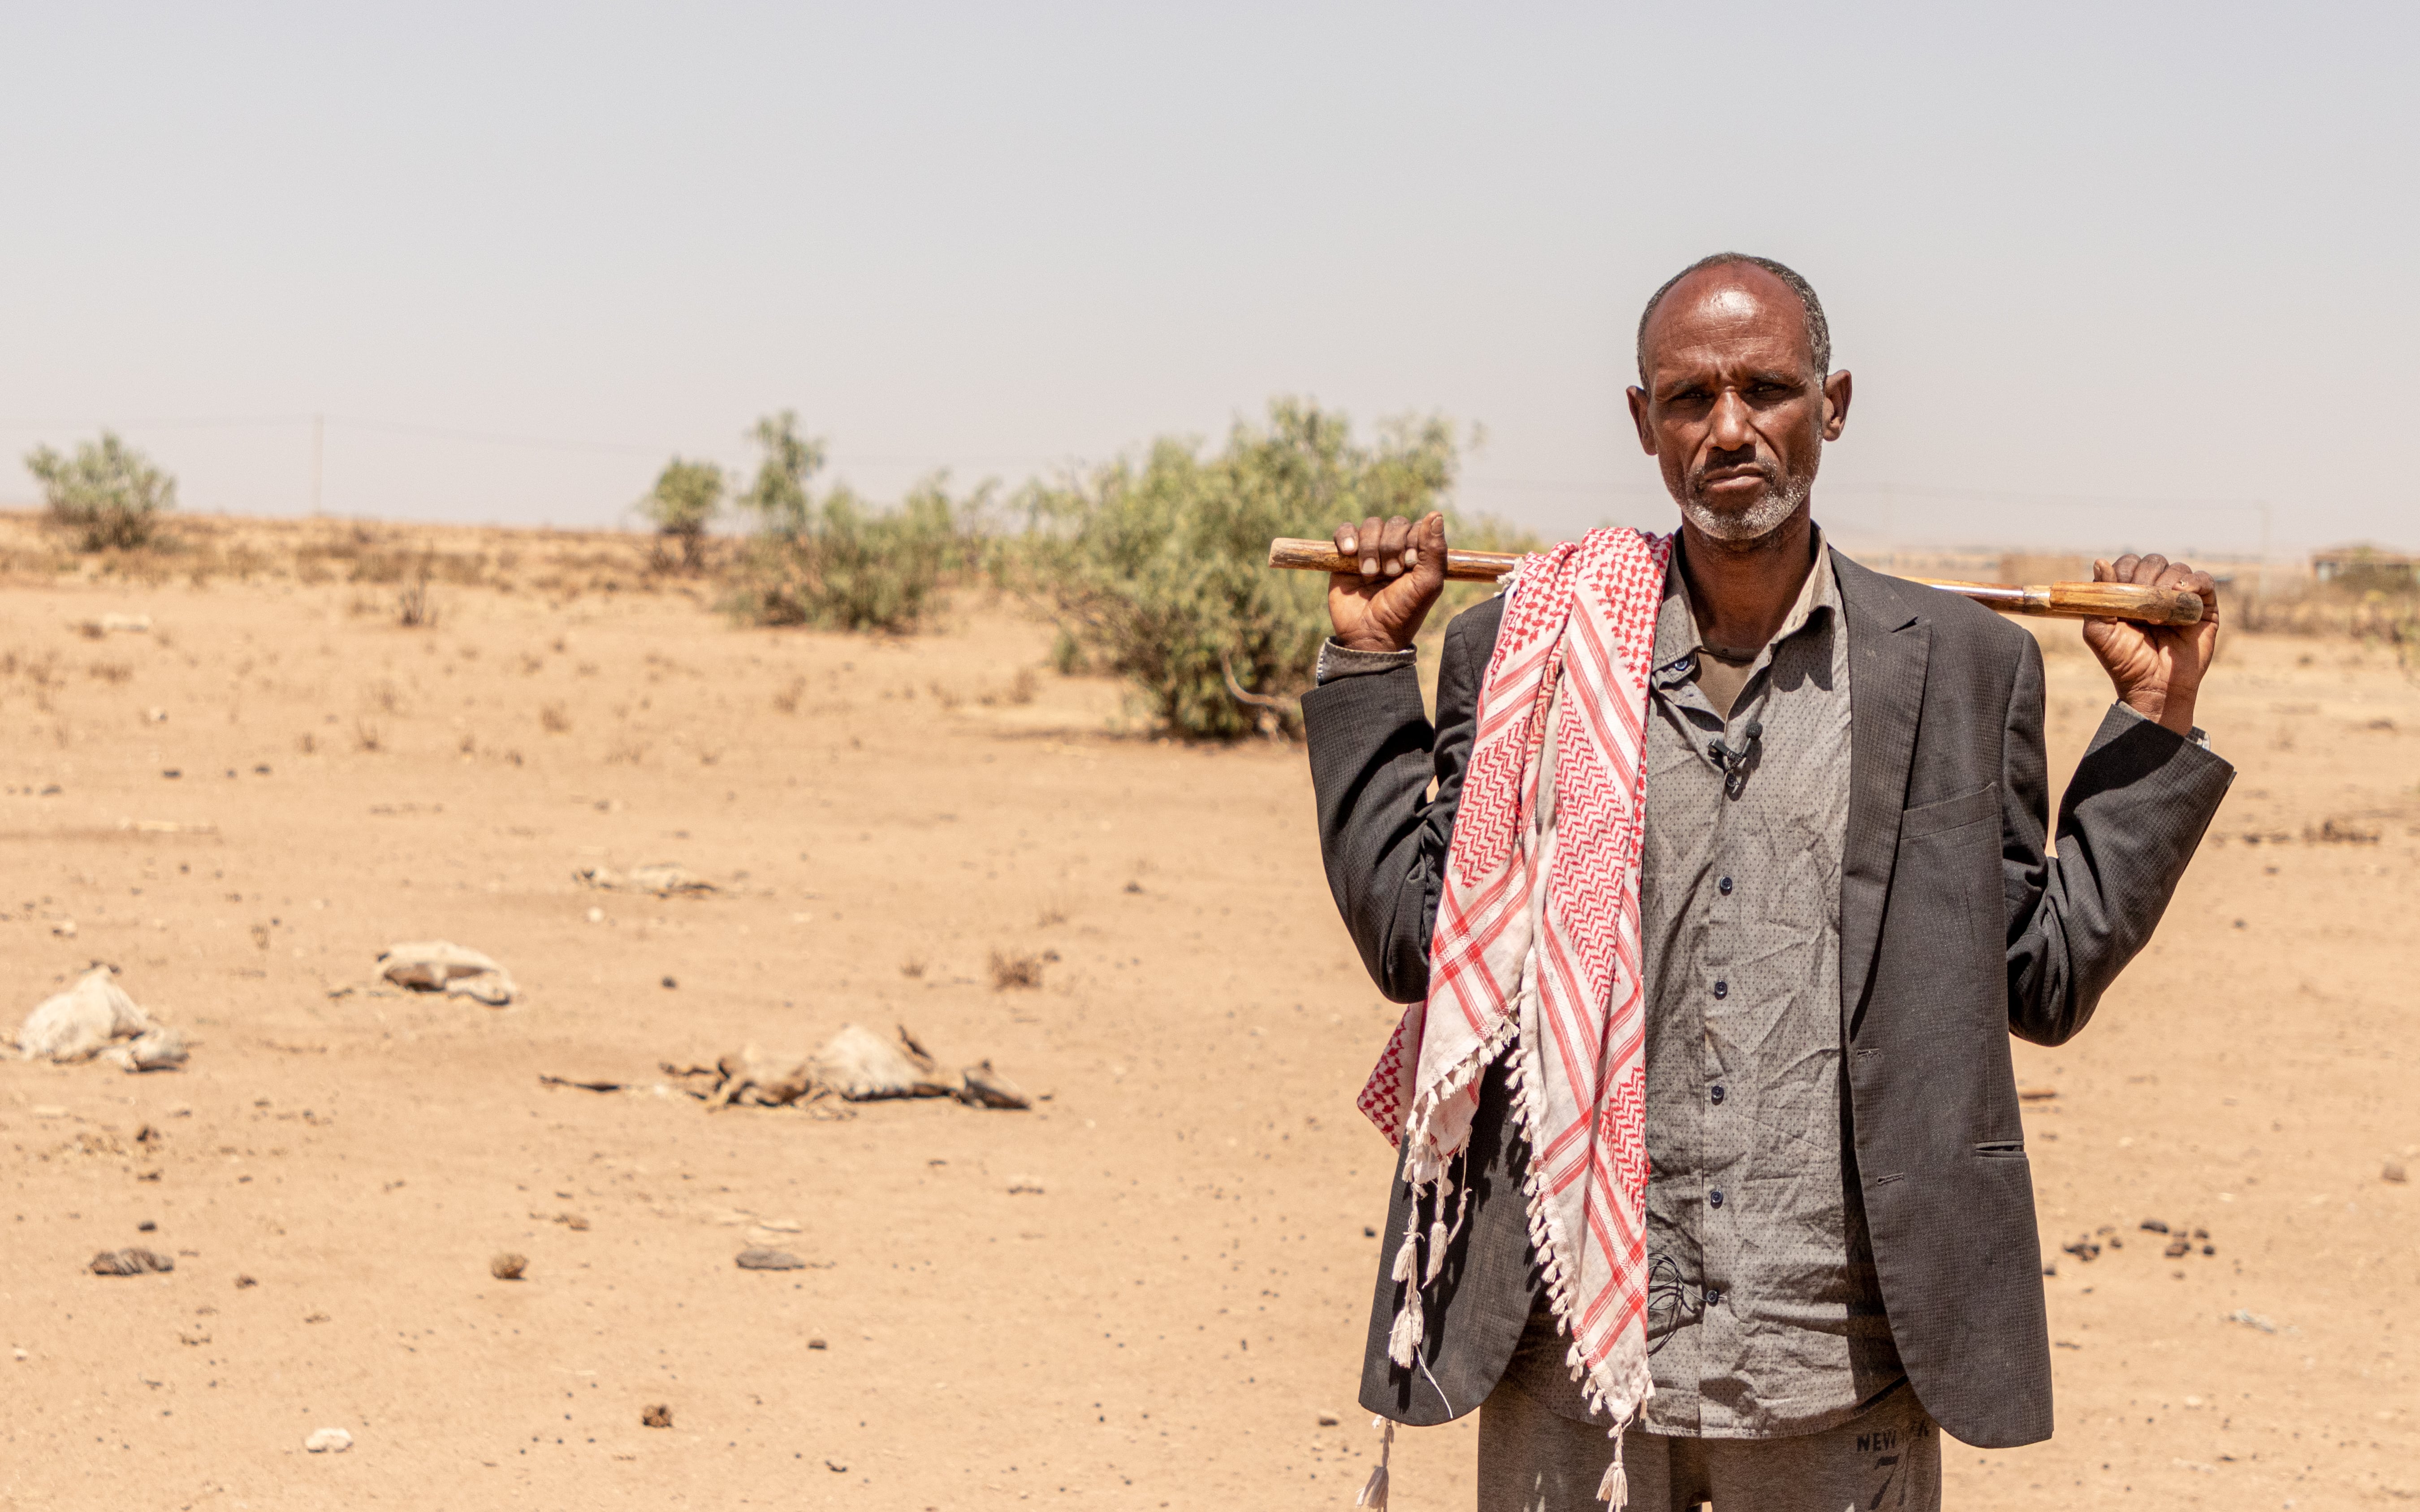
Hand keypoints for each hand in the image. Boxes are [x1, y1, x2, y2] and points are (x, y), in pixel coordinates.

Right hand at [1328, 512, 1446, 653]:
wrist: (1370, 635)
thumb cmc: (1403, 612)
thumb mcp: (1427, 584)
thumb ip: (1435, 550)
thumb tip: (1436, 514)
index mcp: (1418, 554)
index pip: (1418, 527)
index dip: (1413, 541)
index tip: (1409, 566)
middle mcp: (1395, 549)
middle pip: (1395, 523)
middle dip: (1392, 547)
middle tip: (1390, 573)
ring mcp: (1370, 551)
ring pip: (1371, 525)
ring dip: (1371, 547)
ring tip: (1369, 572)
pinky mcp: (1345, 557)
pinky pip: (1345, 530)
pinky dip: (1347, 536)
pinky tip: (1349, 553)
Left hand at [2081, 553, 2220, 737]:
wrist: (2153, 686)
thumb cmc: (2124, 661)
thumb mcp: (2099, 632)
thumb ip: (2098, 599)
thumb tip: (2100, 562)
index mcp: (2129, 593)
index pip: (2128, 564)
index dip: (2125, 570)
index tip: (2121, 587)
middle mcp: (2155, 591)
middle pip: (2153, 562)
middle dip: (2145, 576)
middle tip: (2141, 602)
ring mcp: (2180, 598)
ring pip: (2177, 569)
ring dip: (2166, 583)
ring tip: (2157, 615)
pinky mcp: (2204, 606)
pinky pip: (2204, 580)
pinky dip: (2194, 581)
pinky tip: (2180, 592)